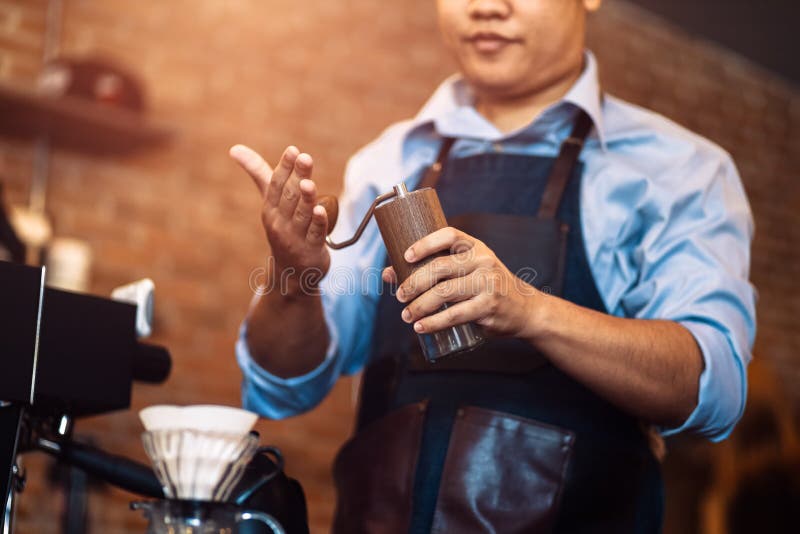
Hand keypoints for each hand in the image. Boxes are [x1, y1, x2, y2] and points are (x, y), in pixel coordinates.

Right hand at [229, 144, 329, 291]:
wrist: (291, 271)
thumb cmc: (282, 227)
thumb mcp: (270, 201)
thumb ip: (259, 173)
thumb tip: (234, 148)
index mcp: (270, 208)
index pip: (276, 184)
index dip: (285, 167)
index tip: (293, 150)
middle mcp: (280, 222)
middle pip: (290, 195)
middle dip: (297, 176)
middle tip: (305, 158)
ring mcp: (295, 237)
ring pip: (301, 214)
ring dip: (305, 198)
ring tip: (309, 183)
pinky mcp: (311, 250)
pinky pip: (315, 234)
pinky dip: (318, 222)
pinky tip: (321, 210)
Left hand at [382, 227, 542, 337]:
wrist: (524, 309)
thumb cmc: (485, 287)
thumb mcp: (465, 271)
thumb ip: (431, 270)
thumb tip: (386, 274)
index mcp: (475, 247)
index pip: (449, 235)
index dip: (425, 243)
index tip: (405, 256)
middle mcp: (483, 261)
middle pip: (441, 268)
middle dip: (414, 283)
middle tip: (399, 296)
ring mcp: (488, 283)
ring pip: (445, 293)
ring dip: (420, 306)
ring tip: (406, 315)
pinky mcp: (489, 306)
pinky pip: (455, 315)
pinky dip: (434, 322)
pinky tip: (420, 327)